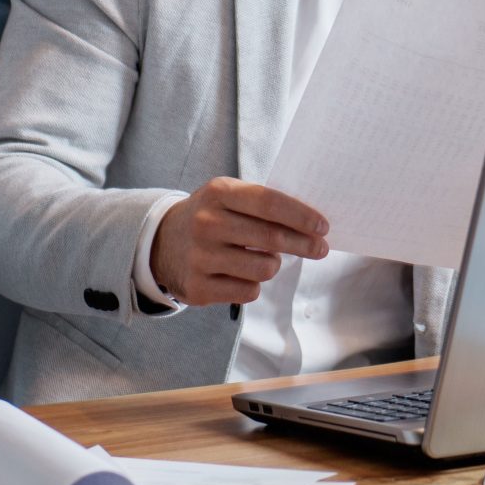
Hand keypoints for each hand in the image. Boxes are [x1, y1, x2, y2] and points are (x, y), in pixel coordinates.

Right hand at [149, 177, 329, 306]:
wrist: (161, 243)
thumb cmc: (210, 217)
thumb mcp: (228, 197)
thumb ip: (263, 205)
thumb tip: (311, 225)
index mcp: (218, 193)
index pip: (269, 203)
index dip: (300, 215)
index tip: (323, 226)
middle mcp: (207, 224)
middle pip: (272, 237)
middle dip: (304, 244)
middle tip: (321, 248)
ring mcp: (200, 257)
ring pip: (264, 268)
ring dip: (274, 265)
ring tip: (265, 259)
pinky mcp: (197, 287)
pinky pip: (248, 291)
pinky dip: (254, 285)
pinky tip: (243, 274)